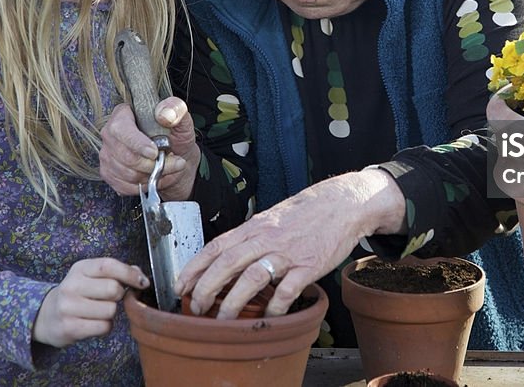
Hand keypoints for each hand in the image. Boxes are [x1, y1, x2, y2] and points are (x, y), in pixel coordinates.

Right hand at [32, 258, 148, 347]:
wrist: (46, 316)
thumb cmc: (78, 293)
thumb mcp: (92, 276)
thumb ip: (117, 272)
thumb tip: (140, 277)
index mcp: (80, 268)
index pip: (108, 266)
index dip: (130, 273)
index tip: (143, 282)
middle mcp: (71, 286)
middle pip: (113, 289)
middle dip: (119, 295)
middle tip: (110, 298)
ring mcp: (68, 308)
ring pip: (110, 310)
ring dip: (111, 313)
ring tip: (99, 311)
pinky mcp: (69, 328)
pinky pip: (103, 327)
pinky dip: (105, 326)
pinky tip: (94, 322)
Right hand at [99, 97, 199, 200]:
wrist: (176, 159)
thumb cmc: (176, 137)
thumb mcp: (182, 121)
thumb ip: (176, 110)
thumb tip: (164, 113)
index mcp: (124, 114)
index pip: (120, 128)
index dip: (137, 143)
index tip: (155, 153)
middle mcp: (110, 134)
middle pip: (125, 156)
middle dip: (153, 164)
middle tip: (175, 163)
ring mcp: (107, 154)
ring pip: (126, 173)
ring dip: (152, 176)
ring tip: (168, 169)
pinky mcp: (108, 173)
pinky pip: (124, 186)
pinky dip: (144, 186)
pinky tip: (156, 177)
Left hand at [175, 170, 405, 319]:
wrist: (344, 203)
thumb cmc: (308, 211)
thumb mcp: (273, 217)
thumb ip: (252, 236)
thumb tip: (228, 257)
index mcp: (256, 226)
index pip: (217, 246)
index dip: (195, 267)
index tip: (180, 285)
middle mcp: (267, 237)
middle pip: (228, 262)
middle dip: (206, 287)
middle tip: (195, 307)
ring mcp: (288, 252)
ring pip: (252, 277)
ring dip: (233, 301)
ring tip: (223, 319)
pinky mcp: (309, 265)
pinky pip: (287, 289)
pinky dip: (275, 306)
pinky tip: (269, 317)